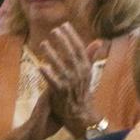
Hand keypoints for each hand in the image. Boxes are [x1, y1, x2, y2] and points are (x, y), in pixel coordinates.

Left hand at [32, 23, 106, 138]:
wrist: (80, 114)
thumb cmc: (81, 91)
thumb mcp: (87, 72)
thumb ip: (90, 56)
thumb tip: (98, 41)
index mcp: (85, 67)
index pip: (79, 48)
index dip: (72, 36)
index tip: (64, 25)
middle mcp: (79, 74)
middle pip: (71, 54)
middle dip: (63, 41)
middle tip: (54, 30)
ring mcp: (70, 83)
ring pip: (61, 67)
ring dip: (52, 55)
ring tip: (43, 44)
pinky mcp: (61, 93)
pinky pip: (54, 82)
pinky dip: (48, 75)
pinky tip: (40, 66)